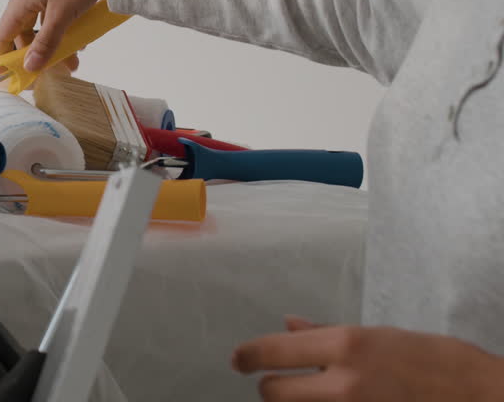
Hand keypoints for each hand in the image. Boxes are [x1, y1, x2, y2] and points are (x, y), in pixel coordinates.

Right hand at [0, 0, 113, 73]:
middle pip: (22, 35)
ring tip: (72, 62)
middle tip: (50, 75)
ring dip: (53, 46)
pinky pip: (53, 18)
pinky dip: (62, 32)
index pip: (2, 37)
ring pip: (41, 28)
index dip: (2, 60)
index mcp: (20, 1)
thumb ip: (46, 43)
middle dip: (35, 57)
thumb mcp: (62, 15)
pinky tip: (79, 41)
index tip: (8, 80)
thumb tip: (30, 66)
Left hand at [232, 315, 503, 400]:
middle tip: (280, 383)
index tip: (238, 360)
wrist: (479, 397)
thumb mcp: (379, 336)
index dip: (248, 356)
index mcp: (346, 346)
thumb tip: (289, 324)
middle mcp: (343, 383)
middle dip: (272, 388)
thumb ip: (327, 334)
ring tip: (314, 392)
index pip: (273, 352)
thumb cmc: (432, 360)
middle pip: (274, 393)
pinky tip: (333, 401)